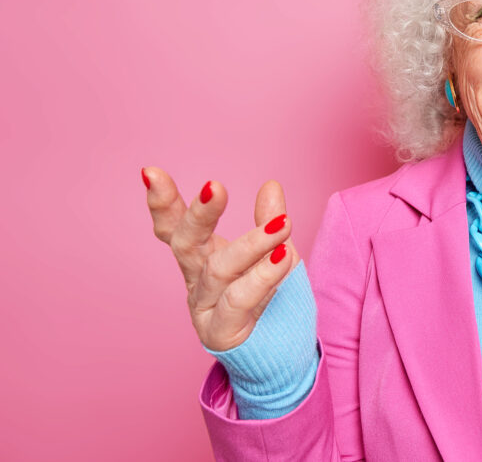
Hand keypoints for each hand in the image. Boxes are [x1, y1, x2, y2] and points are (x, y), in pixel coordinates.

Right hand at [142, 167, 300, 350]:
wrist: (283, 357)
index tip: (149, 171)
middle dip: (198, 214)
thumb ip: (268, 222)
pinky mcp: (222, 333)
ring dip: (252, 243)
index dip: (162, 202)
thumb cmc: (272, 304)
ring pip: (220, 269)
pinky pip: (239, 300)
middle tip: (215, 186)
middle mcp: (197, 281)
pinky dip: (262, 276)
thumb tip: (271, 185)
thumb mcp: (274, 254)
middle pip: (185, 243)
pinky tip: (284, 257)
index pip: (175, 227)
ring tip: (283, 224)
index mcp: (202, 258)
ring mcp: (205, 308)